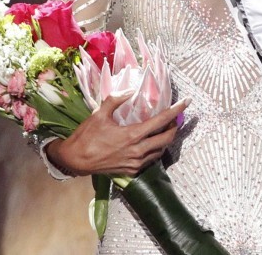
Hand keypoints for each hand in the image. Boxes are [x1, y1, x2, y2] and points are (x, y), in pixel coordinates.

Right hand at [46, 95, 189, 176]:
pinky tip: (152, 142)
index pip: (161, 121)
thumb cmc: (86, 136)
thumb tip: (131, 90)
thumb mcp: (99, 114)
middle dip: (174, 127)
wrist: (75, 161)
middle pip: (167, 139)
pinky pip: (151, 160)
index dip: (176, 110)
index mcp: (132, 135)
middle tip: (176, 117)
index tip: (187, 102)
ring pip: (160, 151)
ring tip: (166, 128)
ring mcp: (135, 163)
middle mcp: (137, 151)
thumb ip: (116, 100)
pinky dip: (156, 150)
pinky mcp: (131, 171)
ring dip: (166, 139)